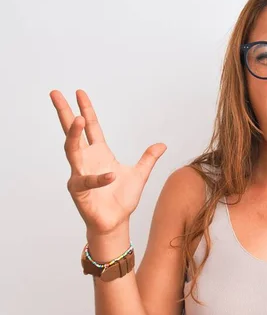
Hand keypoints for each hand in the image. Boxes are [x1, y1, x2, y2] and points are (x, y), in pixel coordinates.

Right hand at [50, 89, 166, 235]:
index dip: (86, 110)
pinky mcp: (79, 191)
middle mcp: (86, 160)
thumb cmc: (122, 199)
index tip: (79, 92)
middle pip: (72, 132)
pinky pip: (87, 181)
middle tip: (55, 93)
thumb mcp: (140, 174)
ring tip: (76, 118)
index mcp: (99, 153)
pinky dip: (99, 178)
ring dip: (73, 135)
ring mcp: (80, 174)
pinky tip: (111, 175)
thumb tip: (162, 144)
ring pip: (72, 150)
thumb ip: (148, 159)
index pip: (91, 127)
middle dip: (64, 112)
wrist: (116, 222)